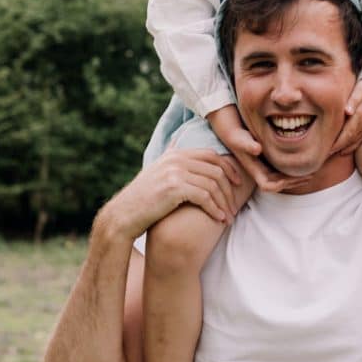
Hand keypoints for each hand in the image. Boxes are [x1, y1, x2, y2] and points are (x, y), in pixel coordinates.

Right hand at [103, 149, 243, 240]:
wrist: (123, 216)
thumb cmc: (143, 199)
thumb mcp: (157, 173)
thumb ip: (171, 160)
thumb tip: (178, 142)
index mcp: (175, 154)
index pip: (211, 155)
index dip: (228, 168)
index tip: (237, 183)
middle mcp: (176, 159)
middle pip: (216, 169)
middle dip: (229, 189)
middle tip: (234, 206)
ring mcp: (174, 171)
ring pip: (213, 184)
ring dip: (224, 203)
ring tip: (228, 217)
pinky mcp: (174, 187)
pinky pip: (204, 196)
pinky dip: (215, 209)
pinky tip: (219, 219)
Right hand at [208, 103, 311, 193]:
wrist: (229, 128)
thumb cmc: (234, 133)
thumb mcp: (238, 137)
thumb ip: (246, 144)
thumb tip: (257, 149)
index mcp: (253, 169)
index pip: (269, 186)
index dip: (282, 185)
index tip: (297, 177)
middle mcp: (259, 170)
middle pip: (278, 184)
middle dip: (294, 182)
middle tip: (311, 174)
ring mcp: (263, 166)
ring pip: (281, 178)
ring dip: (295, 177)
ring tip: (311, 170)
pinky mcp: (267, 160)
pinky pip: (281, 170)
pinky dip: (292, 169)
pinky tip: (303, 161)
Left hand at [329, 76, 361, 155]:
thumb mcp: (361, 89)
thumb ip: (353, 100)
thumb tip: (347, 111)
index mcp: (361, 116)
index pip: (347, 134)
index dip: (337, 143)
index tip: (326, 149)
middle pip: (349, 141)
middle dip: (337, 149)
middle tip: (323, 156)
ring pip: (354, 142)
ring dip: (343, 149)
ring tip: (331, 155)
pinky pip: (360, 140)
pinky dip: (351, 147)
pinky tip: (344, 150)